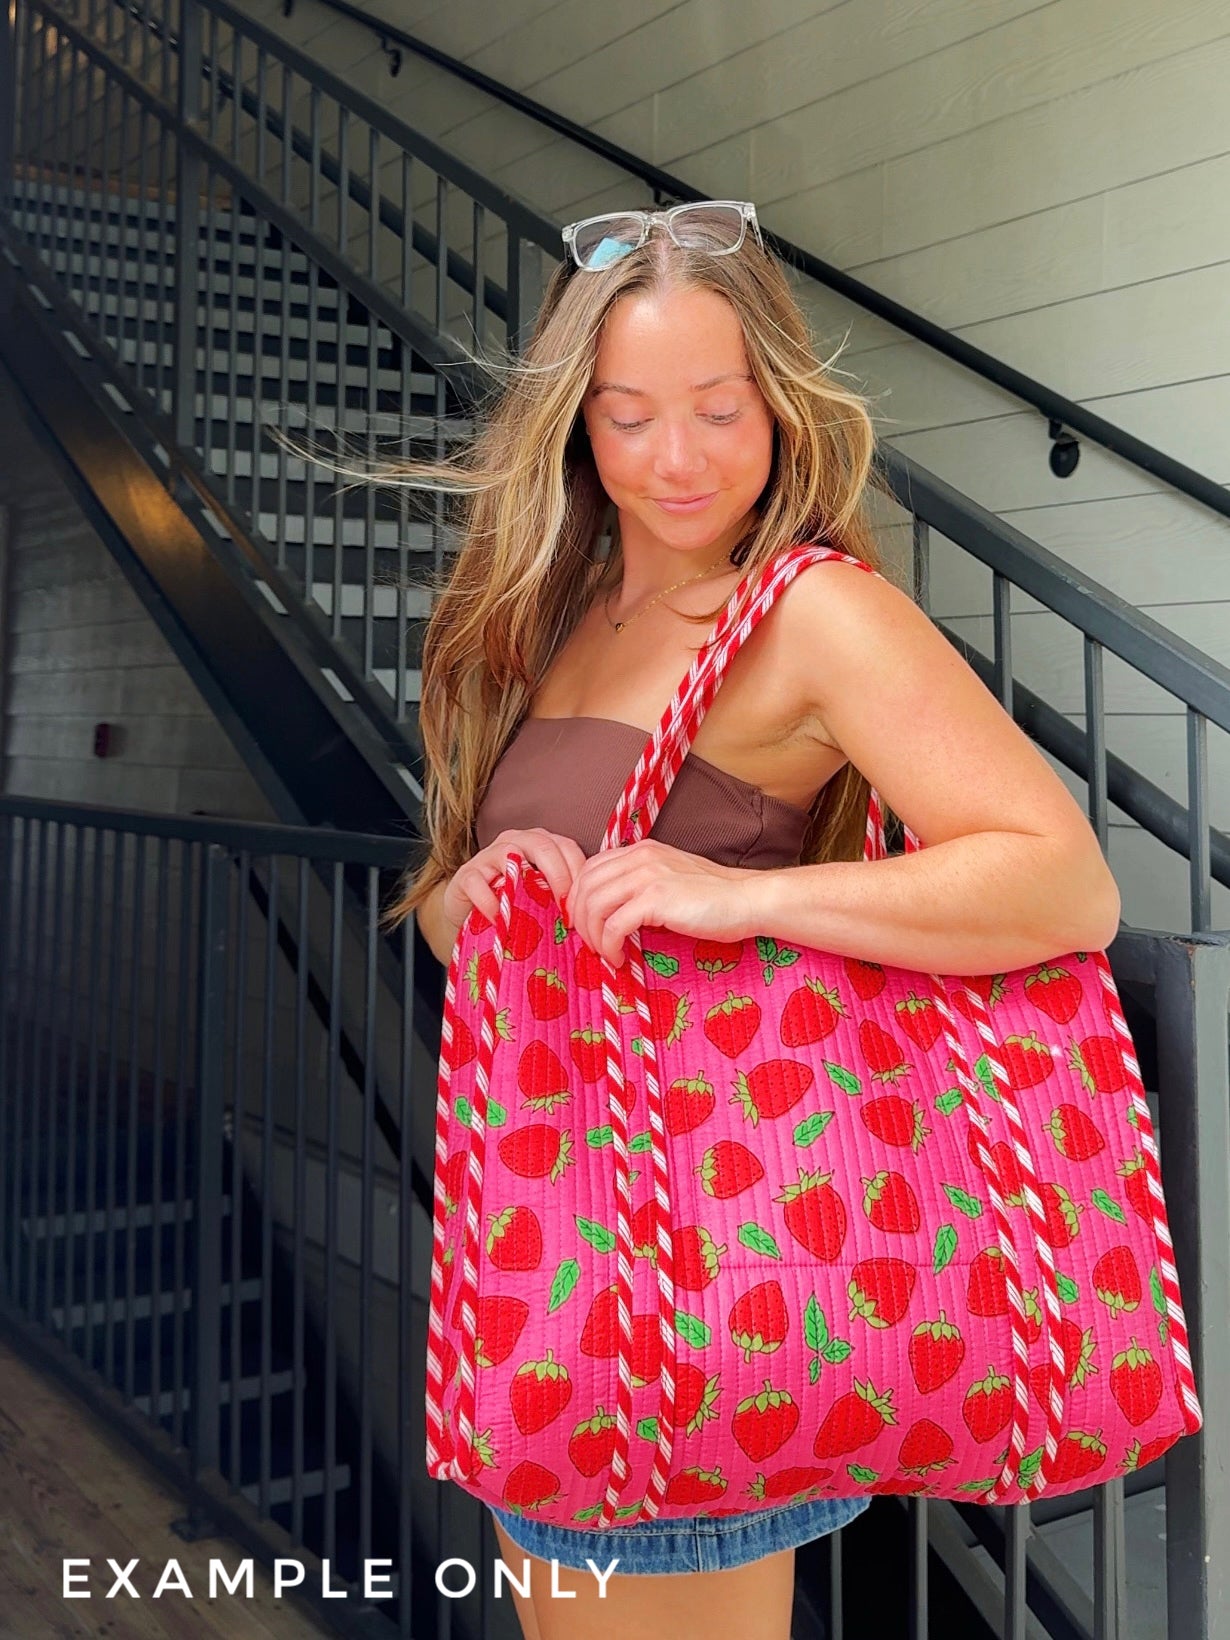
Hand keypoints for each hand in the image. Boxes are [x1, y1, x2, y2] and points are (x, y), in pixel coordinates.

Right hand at [442, 827, 586, 935]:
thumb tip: (595, 914)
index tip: (584, 905)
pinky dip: (490, 901)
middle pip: (543, 845)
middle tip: (566, 910)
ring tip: (536, 914)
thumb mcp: (545, 899)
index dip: (579, 873)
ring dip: (524, 884)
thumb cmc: (516, 907)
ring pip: (508, 853)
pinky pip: (478, 881)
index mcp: (541, 843)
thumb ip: (565, 897)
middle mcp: (515, 841)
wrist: (473, 918)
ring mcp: (487, 855)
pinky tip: (501, 920)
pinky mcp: (465, 875)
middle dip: (560, 876)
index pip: (568, 847)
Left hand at [563, 839, 755, 967]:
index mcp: (641, 850)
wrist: (748, 900)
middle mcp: (639, 857)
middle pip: (584, 887)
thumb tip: (611, 911)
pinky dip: (609, 946)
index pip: (589, 869)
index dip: (578, 899)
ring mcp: (647, 876)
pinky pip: (613, 925)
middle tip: (591, 944)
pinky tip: (621, 958)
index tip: (586, 925)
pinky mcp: (656, 899)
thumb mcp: (670, 879)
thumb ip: (640, 885)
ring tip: (605, 953)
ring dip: (593, 936)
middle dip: (579, 920)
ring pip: (593, 906)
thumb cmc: (714, 898)